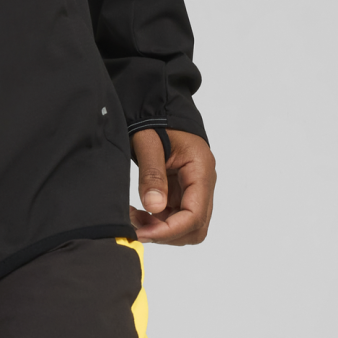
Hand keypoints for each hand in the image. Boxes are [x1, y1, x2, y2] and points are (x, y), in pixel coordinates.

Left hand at [129, 128, 215, 244]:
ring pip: (187, 224)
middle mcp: (203, 181)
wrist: (156, 104)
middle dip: (167, 232)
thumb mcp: (148, 142)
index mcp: (201, 168)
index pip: (195, 214)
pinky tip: (139, 213)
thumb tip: (154, 207)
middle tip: (136, 227)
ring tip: (134, 218)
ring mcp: (194, 186)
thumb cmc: (154, 118)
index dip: (170, 230)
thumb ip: (152, 174)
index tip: (144, 233)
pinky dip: (159, 220)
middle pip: (196, 225)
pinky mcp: (183, 188)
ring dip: (162, 228)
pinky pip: (177, 214)